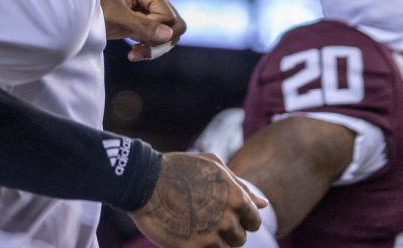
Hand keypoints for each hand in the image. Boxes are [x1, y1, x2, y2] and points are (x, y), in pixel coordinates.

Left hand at [100, 0, 185, 60]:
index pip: (168, 16)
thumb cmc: (93, 8)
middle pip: (175, 25)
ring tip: (134, 53)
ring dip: (155, 47)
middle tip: (139, 51)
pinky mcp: (145, 19)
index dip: (156, 32)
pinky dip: (150, 47)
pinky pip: (160, 37)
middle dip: (160, 41)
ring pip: (170, 33)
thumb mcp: (116, 17)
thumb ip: (142, 25)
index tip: (136, 40)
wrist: (76, 12)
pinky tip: (133, 53)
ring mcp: (150, 7)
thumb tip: (169, 34)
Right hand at [131, 152, 264, 246]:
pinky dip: (200, 246)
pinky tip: (186, 233)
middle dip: (226, 231)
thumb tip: (263, 204)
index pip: (254, 221)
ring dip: (212, 241)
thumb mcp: (211, 167)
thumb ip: (239, 186)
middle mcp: (227, 219)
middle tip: (203, 217)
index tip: (222, 212)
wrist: (142, 181)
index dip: (240, 218)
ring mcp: (211, 235)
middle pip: (239, 238)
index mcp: (236, 198)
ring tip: (193, 224)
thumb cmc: (177, 169)